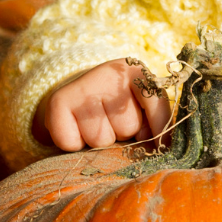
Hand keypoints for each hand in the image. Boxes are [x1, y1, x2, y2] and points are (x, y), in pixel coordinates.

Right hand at [33, 59, 171, 151]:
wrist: (79, 94)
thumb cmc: (118, 105)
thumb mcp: (142, 105)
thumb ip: (155, 123)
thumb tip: (162, 148)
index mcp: (137, 73)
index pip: (155, 104)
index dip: (159, 129)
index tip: (160, 144)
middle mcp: (110, 74)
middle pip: (128, 127)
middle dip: (123, 135)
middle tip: (113, 122)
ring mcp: (83, 86)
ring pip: (101, 139)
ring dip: (100, 141)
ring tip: (96, 124)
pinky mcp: (59, 100)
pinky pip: (71, 142)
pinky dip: (74, 144)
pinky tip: (76, 129)